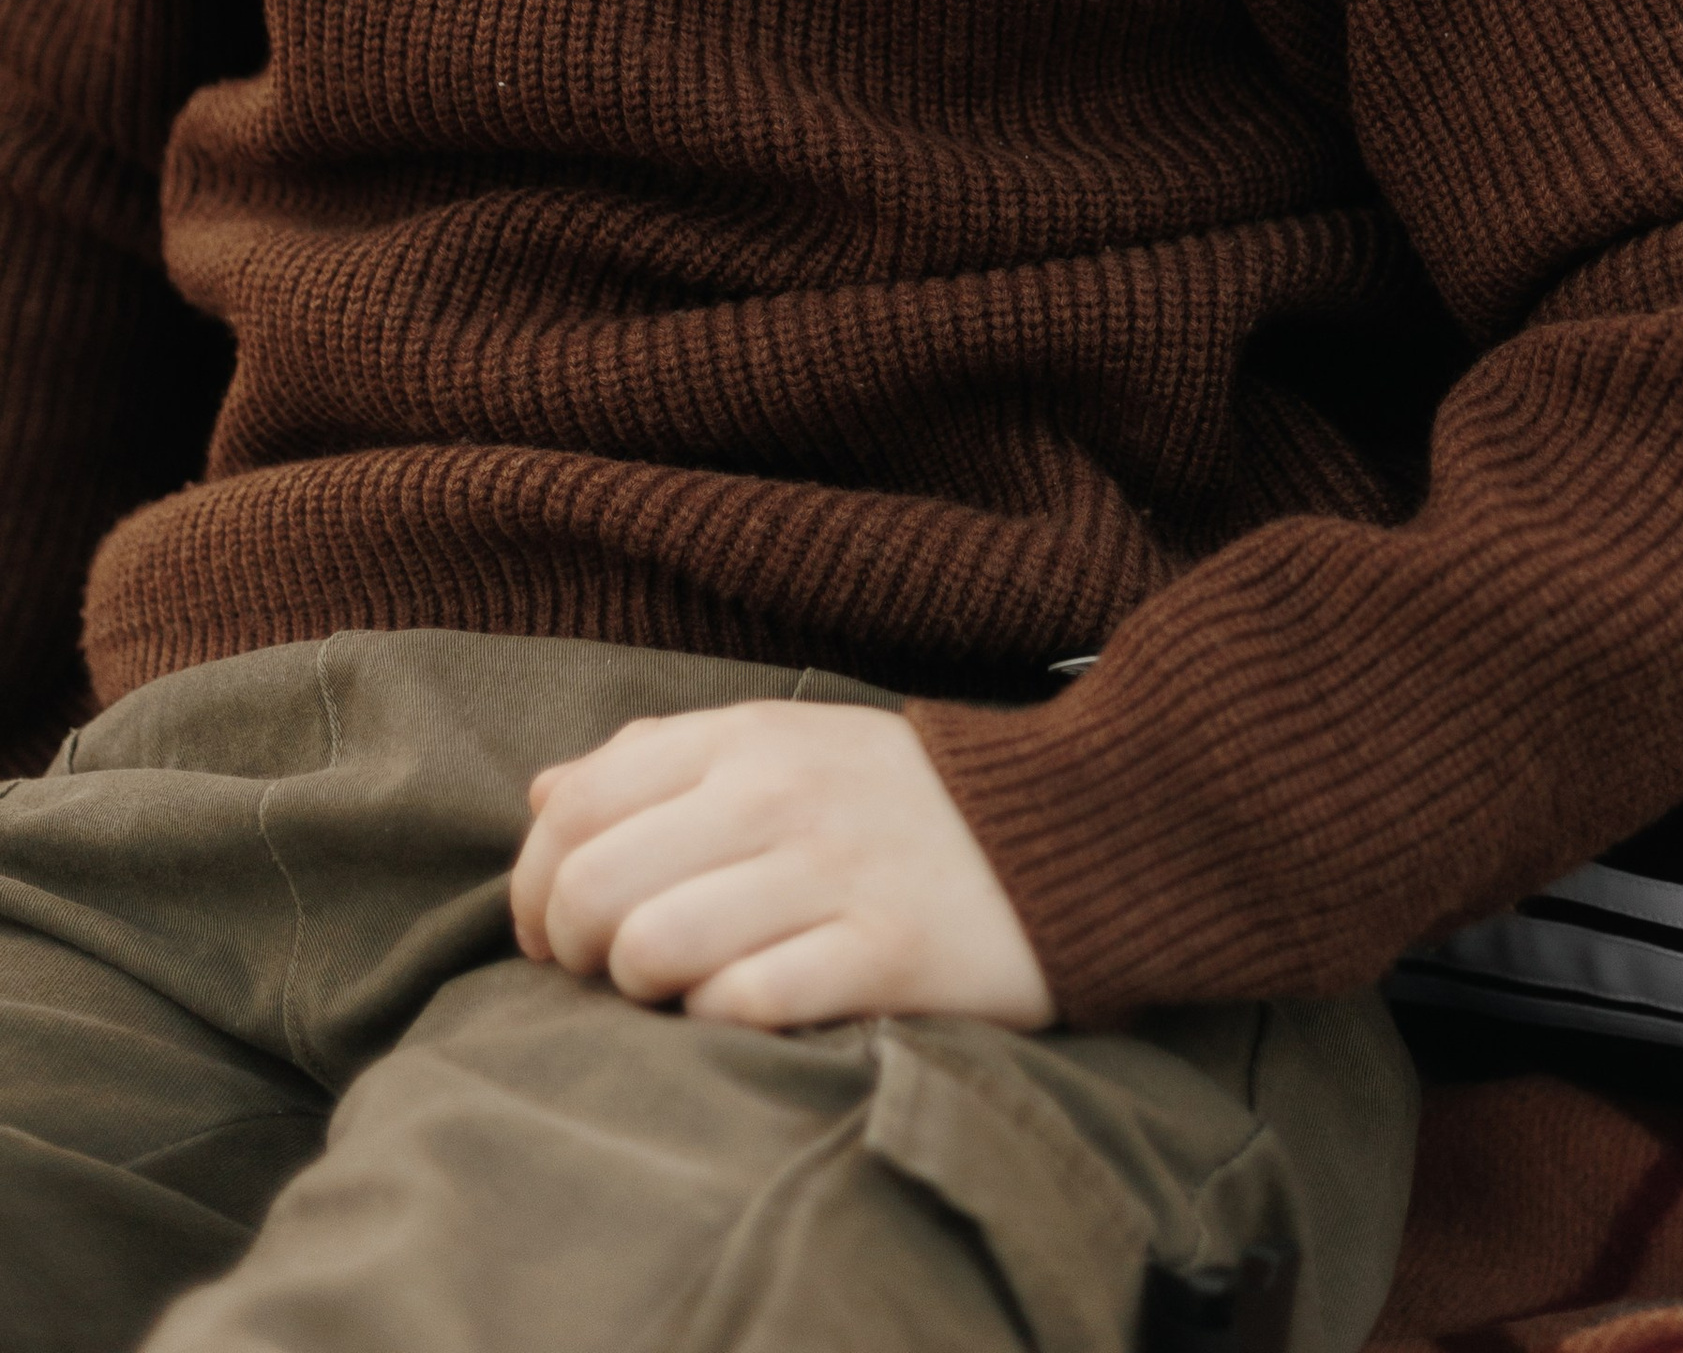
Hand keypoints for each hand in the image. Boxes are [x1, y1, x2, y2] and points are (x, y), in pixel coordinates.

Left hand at [510, 699, 1054, 1031]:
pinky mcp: (885, 954)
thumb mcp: (784, 743)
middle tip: (604, 973)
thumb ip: (662, 759)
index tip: (549, 932)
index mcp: (748, 736)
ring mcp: (834, 873)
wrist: (1073, 828)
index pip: (573, 806)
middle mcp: (781, 794)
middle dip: (571, 949)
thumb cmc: (899, 801)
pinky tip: (750, 1008)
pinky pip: (744, 1004)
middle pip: (593, 886)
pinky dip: (722, 1022)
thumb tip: (543, 793)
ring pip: (654, 948)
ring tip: (679, 991)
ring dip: (644, 991)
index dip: (531, 883)